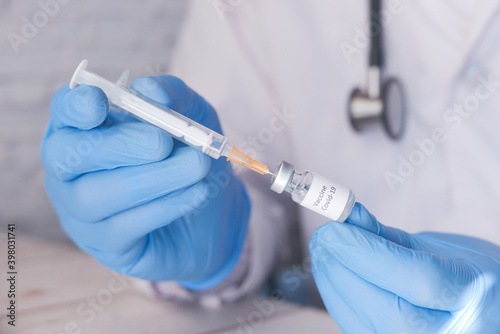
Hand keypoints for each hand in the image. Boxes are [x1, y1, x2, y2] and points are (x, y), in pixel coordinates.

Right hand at [42, 75, 249, 289]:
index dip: (75, 106)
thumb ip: (173, 96)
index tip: (99, 102)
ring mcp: (82, 212)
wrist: (215, 211)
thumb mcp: (194, 117)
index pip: (64, 113)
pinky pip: (123, 227)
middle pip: (66, 155)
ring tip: (195, 166)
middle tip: (162, 143)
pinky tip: (196, 193)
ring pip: (94, 196)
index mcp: (86, 129)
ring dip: (150, 179)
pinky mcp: (106, 245)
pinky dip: (163, 206)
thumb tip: (149, 90)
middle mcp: (71, 171)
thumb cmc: (190, 155)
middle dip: (116, 146)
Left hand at [309, 203, 499, 332]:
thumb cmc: (470, 276)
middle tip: (322, 238)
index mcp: (475, 297)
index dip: (367, 253)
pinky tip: (332, 276)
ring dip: (334, 285)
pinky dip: (340, 302)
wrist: (489, 312)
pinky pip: (360, 331)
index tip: (335, 228)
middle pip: (388, 310)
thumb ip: (392, 238)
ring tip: (323, 253)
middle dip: (343, 270)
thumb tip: (350, 217)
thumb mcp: (444, 249)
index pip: (418, 279)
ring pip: (367, 327)